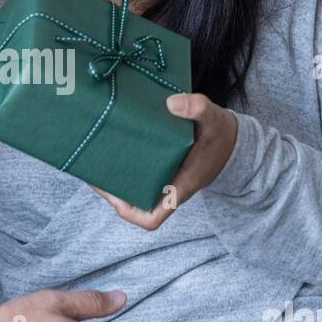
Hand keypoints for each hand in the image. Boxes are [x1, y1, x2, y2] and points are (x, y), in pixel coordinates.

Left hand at [93, 92, 237, 230]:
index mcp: (179, 186)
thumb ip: (198, 108)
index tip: (115, 198)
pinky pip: (137, 172)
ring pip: (132, 187)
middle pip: (133, 202)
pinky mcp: (158, 166)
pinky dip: (123, 162)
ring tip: (92, 156)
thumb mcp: (214, 119)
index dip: (132, 214)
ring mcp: (161, 178)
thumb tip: (171, 103)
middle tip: (92, 168)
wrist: (230, 139)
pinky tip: (110, 144)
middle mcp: (167, 187)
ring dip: (113, 175)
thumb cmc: (220, 134)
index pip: (153, 217)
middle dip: (111, 190)